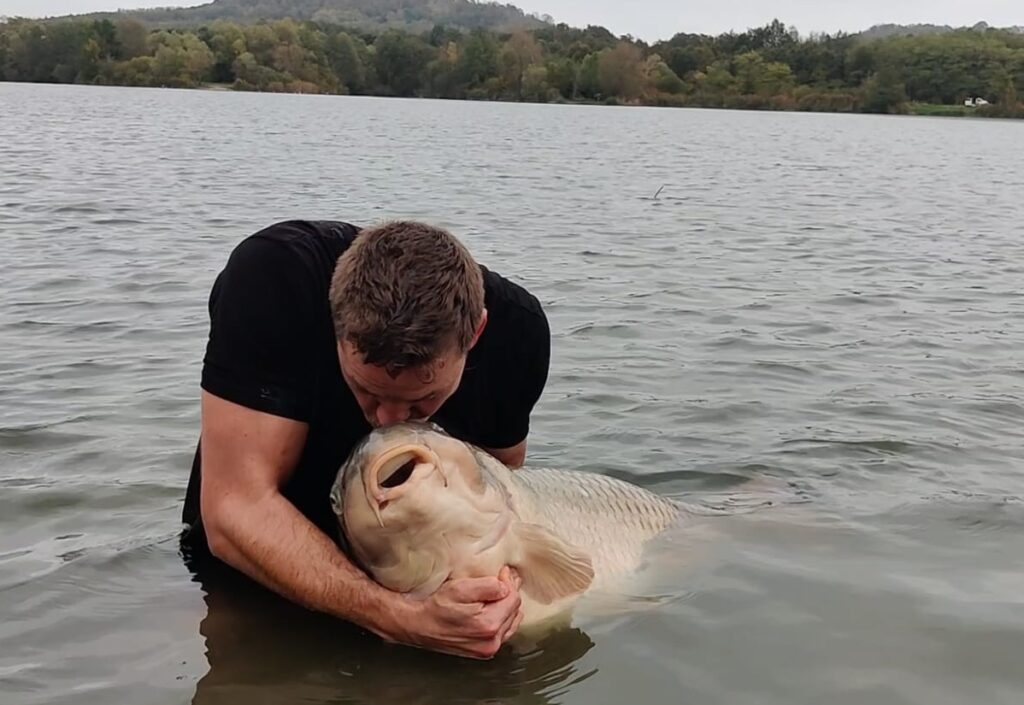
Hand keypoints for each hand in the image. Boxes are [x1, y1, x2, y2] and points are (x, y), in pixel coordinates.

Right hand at [383, 566, 523, 658]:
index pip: (513, 598)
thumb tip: (506, 586)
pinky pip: (503, 632)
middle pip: (514, 610)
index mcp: (488, 625)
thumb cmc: (435, 606)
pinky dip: (502, 618)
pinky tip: (492, 608)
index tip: (501, 572)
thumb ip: (488, 587)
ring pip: (511, 621)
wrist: (418, 625)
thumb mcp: (460, 588)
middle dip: (509, 592)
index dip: (509, 581)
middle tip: (501, 578)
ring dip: (506, 605)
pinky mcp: (483, 651)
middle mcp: (491, 642)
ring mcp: (488, 649)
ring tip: (497, 593)